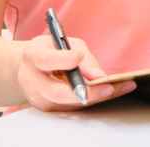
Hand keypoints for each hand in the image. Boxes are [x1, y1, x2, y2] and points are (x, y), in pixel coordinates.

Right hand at [16, 35, 135, 110]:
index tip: (79, 57)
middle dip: (86, 91)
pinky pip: (72, 106)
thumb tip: (99, 75)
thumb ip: (83, 56)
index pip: (47, 61)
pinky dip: (93, 99)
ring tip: (122, 86)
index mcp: (34, 56)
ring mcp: (38, 97)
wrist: (27, 66)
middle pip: (57, 92)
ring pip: (69, 103)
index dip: (64, 60)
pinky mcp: (47, 107)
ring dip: (97, 96)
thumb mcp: (65, 42)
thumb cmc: (50, 50)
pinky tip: (112, 91)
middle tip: (109, 86)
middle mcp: (32, 80)